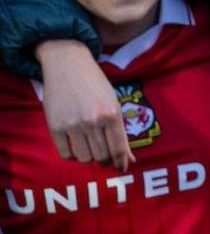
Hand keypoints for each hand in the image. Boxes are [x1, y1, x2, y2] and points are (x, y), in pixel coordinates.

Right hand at [34, 41, 130, 169]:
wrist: (67, 64)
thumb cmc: (95, 85)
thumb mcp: (115, 105)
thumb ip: (121, 134)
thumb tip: (129, 160)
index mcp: (111, 115)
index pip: (119, 148)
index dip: (121, 162)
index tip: (121, 169)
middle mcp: (93, 121)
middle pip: (102, 156)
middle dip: (105, 159)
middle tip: (104, 154)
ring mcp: (72, 124)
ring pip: (85, 158)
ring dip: (89, 157)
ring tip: (89, 147)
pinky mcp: (54, 126)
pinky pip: (65, 154)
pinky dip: (72, 155)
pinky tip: (75, 146)